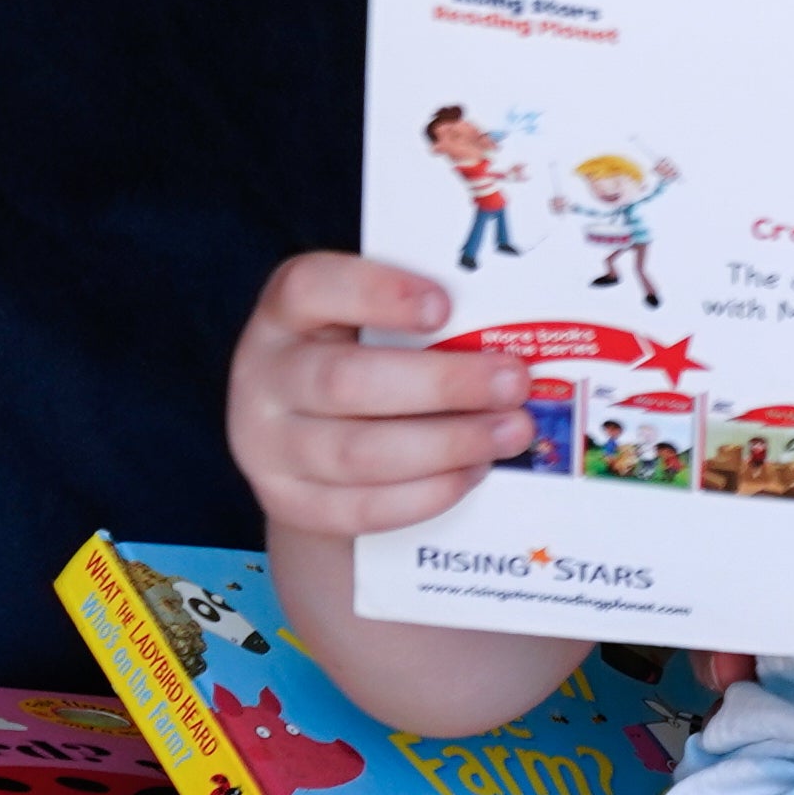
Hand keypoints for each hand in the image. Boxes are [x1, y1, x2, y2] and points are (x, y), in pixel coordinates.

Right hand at [227, 254, 529, 539]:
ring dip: (447, 444)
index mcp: (287, 311)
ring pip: (355, 452)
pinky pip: (358, 507)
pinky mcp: (288, 501)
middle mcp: (264, 374)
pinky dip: (425, 493)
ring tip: (512, 431)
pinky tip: (473, 472)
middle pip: (346, 381)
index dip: (376, 294)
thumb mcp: (382, 325)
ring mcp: (266, 443)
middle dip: (443, 384)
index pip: (310, 287)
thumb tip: (529, 329)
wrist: (316, 439)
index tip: (444, 306)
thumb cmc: (373, 359)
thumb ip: (434, 320)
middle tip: (515, 382)